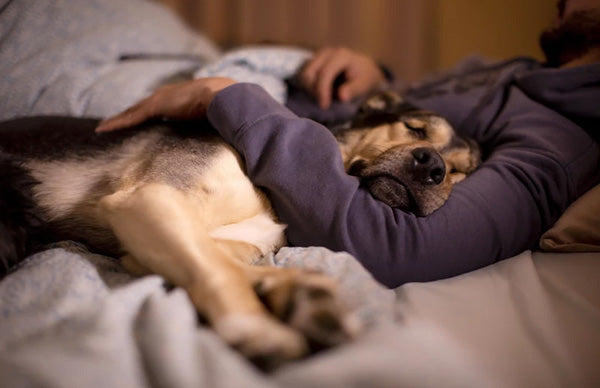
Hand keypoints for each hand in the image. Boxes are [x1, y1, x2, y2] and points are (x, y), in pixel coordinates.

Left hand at [95, 77, 236, 131]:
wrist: (225, 97)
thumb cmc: (226, 108)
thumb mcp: (215, 119)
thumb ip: (211, 126)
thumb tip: (220, 139)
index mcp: (181, 98)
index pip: (159, 107)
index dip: (147, 114)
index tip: (139, 121)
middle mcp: (167, 96)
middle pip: (141, 108)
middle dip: (128, 116)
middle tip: (113, 124)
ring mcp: (160, 100)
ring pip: (132, 112)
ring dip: (118, 120)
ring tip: (103, 128)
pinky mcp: (156, 106)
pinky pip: (132, 117)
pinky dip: (117, 123)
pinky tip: (103, 129)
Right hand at [298, 47, 386, 108]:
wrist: (364, 68)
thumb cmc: (364, 77)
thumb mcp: (364, 84)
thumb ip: (353, 90)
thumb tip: (342, 96)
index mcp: (341, 56)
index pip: (325, 73)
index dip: (322, 91)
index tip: (324, 105)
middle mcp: (327, 52)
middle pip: (309, 73)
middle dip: (314, 91)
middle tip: (324, 103)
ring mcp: (319, 55)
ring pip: (304, 75)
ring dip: (310, 90)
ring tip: (323, 97)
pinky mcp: (314, 61)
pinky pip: (305, 76)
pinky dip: (310, 87)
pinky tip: (321, 93)